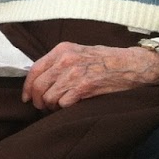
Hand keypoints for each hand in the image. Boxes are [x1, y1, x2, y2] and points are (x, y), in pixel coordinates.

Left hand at [22, 43, 158, 109]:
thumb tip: (41, 79)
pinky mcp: (85, 87)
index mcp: (61, 50)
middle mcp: (65, 60)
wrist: (132, 64)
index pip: (34, 70)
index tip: (26, 98)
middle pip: (38, 86)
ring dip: (52, 106)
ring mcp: (74, 74)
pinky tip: (71, 106)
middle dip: (38, 100)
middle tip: (43, 107)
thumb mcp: (79, 52)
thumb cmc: (105, 59)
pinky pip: (63, 103)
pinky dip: (64, 108)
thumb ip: (59, 61)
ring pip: (49, 97)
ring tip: (58, 107)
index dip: (27, 87)